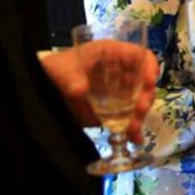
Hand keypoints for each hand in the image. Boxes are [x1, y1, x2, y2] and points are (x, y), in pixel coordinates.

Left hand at [41, 43, 158, 143]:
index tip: (149, 82)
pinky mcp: (113, 110)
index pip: (140, 56)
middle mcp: (121, 73)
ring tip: (132, 130)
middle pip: (144, 82)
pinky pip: (128, 119)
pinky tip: (134, 139)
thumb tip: (80, 91)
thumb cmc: (57, 69)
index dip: (150, 67)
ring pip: (139, 103)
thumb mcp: (61, 70)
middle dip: (146, 97)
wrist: (44, 87)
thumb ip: (71, 79)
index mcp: (113, 55)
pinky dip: (132, 129)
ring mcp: (119, 92)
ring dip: (140, 116)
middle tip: (140, 111)